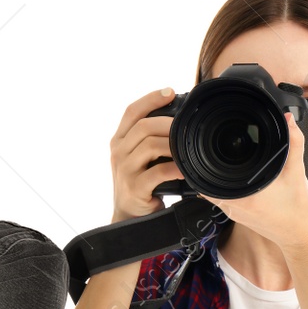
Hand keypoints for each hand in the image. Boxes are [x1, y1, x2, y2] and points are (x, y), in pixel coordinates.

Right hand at [110, 89, 181, 222]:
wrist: (131, 216)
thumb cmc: (142, 183)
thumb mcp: (140, 157)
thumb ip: (151, 139)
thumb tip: (180, 120)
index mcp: (119, 140)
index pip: (131, 111)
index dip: (151, 98)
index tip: (171, 92)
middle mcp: (118, 152)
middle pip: (143, 126)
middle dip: (169, 123)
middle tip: (188, 126)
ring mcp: (124, 170)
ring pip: (150, 145)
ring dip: (173, 144)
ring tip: (189, 147)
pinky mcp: (134, 188)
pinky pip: (157, 172)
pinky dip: (175, 168)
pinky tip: (186, 169)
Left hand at [199, 112, 307, 251]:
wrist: (299, 234)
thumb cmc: (298, 207)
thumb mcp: (297, 171)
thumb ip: (294, 142)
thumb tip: (289, 120)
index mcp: (244, 196)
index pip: (210, 178)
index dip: (205, 162)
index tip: (205, 148)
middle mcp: (234, 207)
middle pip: (205, 184)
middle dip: (206, 167)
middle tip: (208, 149)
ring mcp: (234, 214)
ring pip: (211, 193)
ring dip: (212, 178)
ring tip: (215, 161)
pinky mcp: (237, 217)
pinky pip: (220, 199)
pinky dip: (221, 187)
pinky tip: (229, 177)